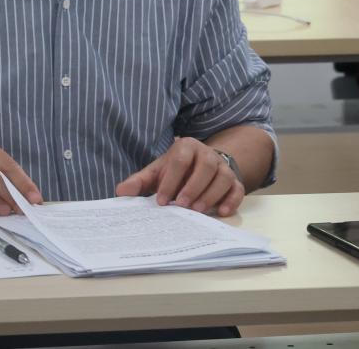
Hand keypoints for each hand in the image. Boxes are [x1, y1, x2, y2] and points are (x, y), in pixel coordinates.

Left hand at [115, 137, 244, 216]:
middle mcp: (207, 154)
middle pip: (206, 166)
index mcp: (186, 147)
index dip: (170, 180)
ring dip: (211, 195)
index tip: (161, 200)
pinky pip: (238, 189)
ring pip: (223, 177)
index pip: (180, 160)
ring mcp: (223, 168)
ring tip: (197, 211)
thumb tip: (121, 192)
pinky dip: (232, 201)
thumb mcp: (157, 172)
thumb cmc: (175, 170)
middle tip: (181, 205)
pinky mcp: (235, 182)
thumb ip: (140, 181)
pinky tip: (221, 212)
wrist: (199, 165)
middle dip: (193, 186)